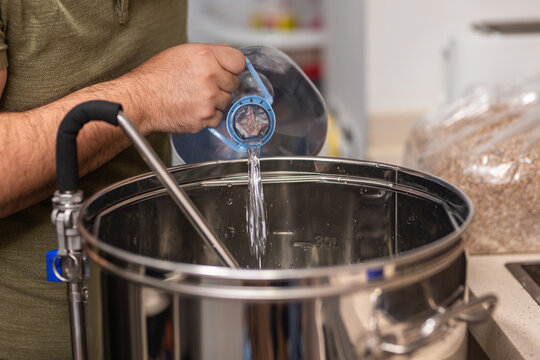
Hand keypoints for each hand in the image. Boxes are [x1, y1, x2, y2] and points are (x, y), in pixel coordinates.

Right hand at [125, 43, 244, 133]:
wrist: (139, 101)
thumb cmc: (155, 77)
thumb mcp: (181, 53)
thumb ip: (208, 52)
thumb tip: (227, 51)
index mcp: (205, 56)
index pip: (239, 61)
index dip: (232, 67)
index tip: (227, 72)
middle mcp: (209, 76)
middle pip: (234, 83)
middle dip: (223, 85)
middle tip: (203, 86)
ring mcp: (208, 98)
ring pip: (227, 101)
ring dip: (216, 101)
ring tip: (195, 97)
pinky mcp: (205, 117)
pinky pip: (218, 117)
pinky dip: (209, 115)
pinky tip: (194, 108)